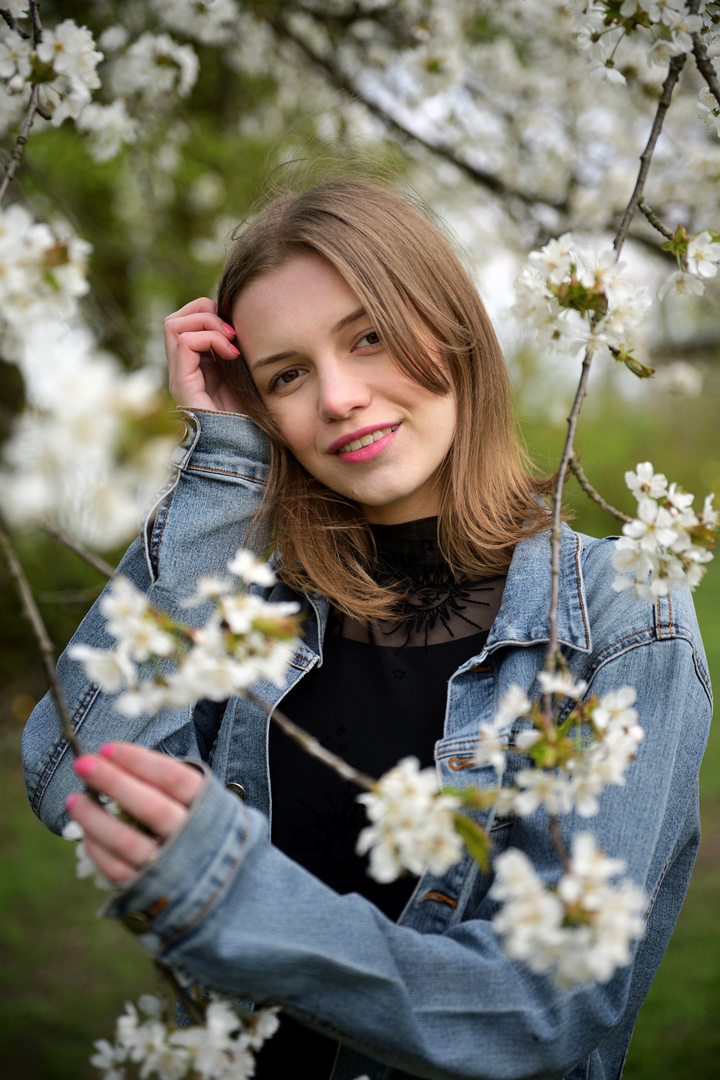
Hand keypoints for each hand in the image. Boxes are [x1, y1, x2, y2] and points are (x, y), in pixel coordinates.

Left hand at [66, 743, 203, 884]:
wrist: (225, 883)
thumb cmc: (203, 828)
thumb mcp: (204, 801)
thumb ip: (171, 785)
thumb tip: (121, 763)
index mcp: (211, 808)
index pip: (174, 778)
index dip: (139, 761)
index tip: (108, 749)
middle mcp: (193, 839)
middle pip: (150, 807)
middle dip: (113, 782)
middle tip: (82, 764)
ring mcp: (171, 868)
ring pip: (128, 842)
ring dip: (96, 818)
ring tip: (74, 800)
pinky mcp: (151, 891)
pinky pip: (117, 870)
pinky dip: (98, 850)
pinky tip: (87, 833)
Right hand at [164, 297, 246, 412]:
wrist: (243, 449)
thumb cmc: (250, 418)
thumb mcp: (245, 377)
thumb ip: (237, 354)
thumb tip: (240, 324)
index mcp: (197, 366)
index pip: (186, 322)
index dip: (209, 314)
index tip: (236, 332)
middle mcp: (183, 369)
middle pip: (175, 319)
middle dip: (204, 312)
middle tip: (231, 332)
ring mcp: (180, 376)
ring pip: (174, 325)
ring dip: (207, 323)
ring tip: (231, 343)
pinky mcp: (182, 384)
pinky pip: (184, 342)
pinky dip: (210, 338)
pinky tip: (231, 355)